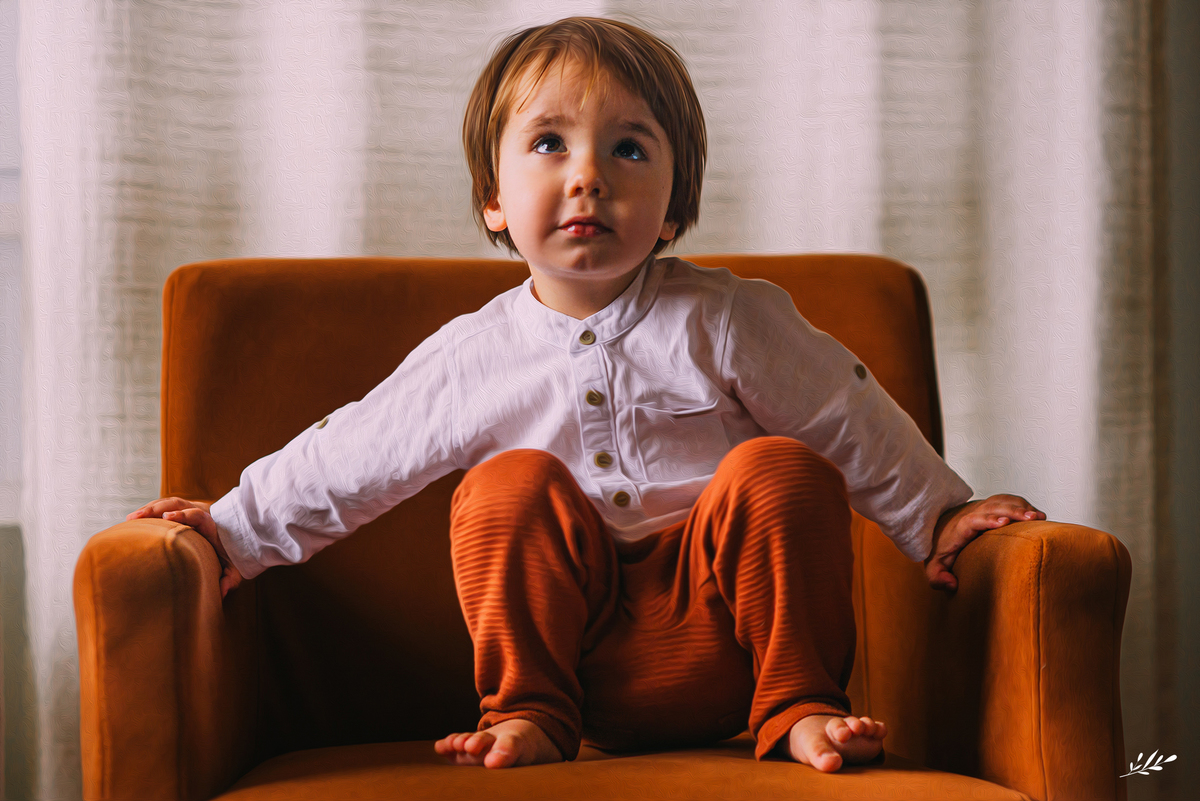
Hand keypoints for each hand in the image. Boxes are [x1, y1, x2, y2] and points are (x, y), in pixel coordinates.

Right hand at [127, 497, 243, 598]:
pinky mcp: (183, 511)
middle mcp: (201, 512)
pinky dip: (149, 511)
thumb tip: (222, 592)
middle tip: (135, 518)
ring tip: (129, 520)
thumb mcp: (236, 567)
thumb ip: (230, 578)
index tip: (168, 518)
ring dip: (148, 510)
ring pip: (168, 504)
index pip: (197, 515)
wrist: (241, 533)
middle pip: (177, 504)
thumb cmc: (233, 553)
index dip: (184, 515)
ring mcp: (191, 508)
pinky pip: (165, 507)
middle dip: (156, 509)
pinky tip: (133, 521)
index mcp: (212, 524)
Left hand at [926, 494, 1044, 591]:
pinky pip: (1006, 501)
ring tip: (1040, 516)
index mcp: (960, 527)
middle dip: (1013, 511)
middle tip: (1033, 517)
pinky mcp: (989, 507)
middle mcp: (971, 512)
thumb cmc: (940, 551)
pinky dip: (1022, 505)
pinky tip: (1037, 515)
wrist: (937, 530)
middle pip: (993, 506)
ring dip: (1021, 506)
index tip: (1004, 522)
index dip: (988, 519)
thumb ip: (937, 577)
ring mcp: (981, 508)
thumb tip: (952, 584)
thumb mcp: (933, 567)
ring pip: (1002, 501)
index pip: (974, 519)